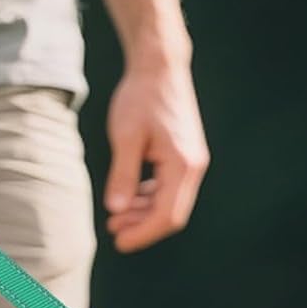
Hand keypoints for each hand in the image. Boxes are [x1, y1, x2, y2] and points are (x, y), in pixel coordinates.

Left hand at [104, 59, 208, 252]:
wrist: (160, 65)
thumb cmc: (141, 96)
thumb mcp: (125, 136)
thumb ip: (123, 175)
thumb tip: (116, 210)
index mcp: (182, 164)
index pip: (166, 215)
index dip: (142, 234)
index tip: (119, 242)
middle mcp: (193, 166)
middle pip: (172, 214)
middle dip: (143, 227)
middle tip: (113, 231)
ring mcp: (192, 161)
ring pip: (171, 202)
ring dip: (145, 213)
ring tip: (116, 217)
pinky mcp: (185, 155)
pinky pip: (170, 187)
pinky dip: (151, 197)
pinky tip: (130, 198)